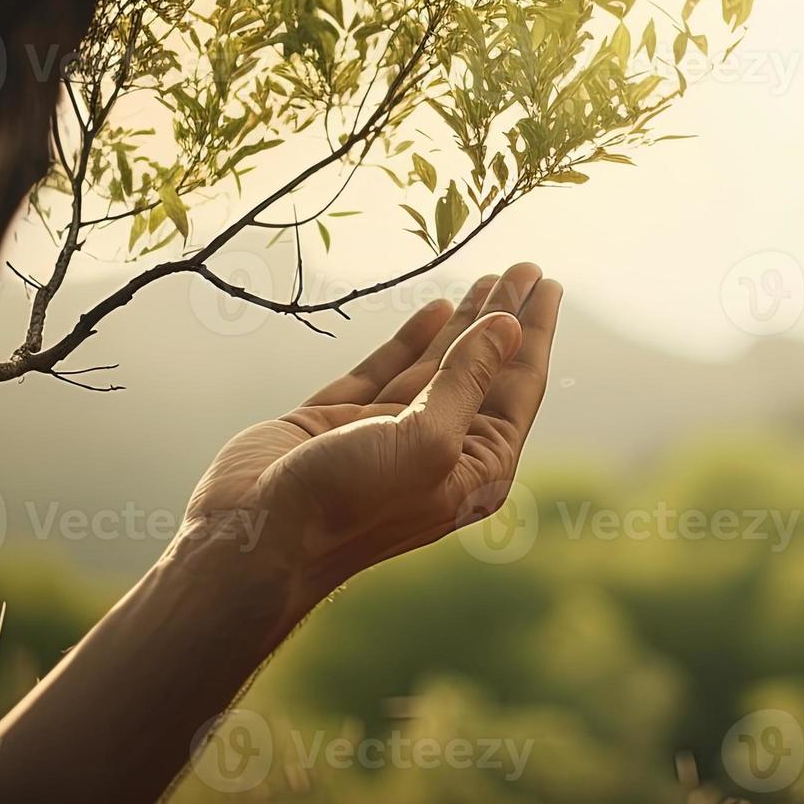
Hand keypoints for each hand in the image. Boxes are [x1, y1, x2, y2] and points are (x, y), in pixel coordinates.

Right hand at [180, 262, 560, 605]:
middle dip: (506, 317)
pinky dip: (412, 339)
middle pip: (484, 369)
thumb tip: (508, 326)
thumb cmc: (351, 502)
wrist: (254, 537)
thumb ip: (467, 379)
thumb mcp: (427, 438)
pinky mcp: (339, 421)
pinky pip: (387, 369)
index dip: (534, 333)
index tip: (549, 284)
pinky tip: (436, 308)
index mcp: (474, 470)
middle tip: (526, 266)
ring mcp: (388, 434)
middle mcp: (438, 451)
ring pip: (437, 365)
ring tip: (491, 276)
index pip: (518, 387)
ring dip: (465, 321)